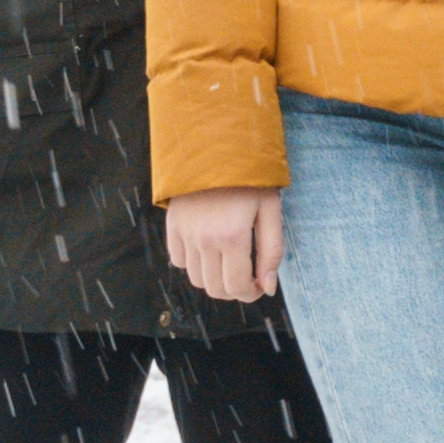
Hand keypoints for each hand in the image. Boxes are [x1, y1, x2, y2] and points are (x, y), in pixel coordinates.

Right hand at [167, 186, 286, 302]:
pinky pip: (179, 261)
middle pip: (215, 289)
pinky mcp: (172, 226)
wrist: (217, 148)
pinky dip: (194, 264)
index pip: (237, 287)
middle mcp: (204, 240)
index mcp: (232, 237)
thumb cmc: (251, 179)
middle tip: (247, 278)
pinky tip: (210, 250)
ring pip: (197, 279)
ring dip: (215, 280)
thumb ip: (271, 253)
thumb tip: (268, 288)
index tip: (259, 286)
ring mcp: (185, 234)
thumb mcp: (271, 211)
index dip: (251, 294)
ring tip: (229, 264)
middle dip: (234, 291)